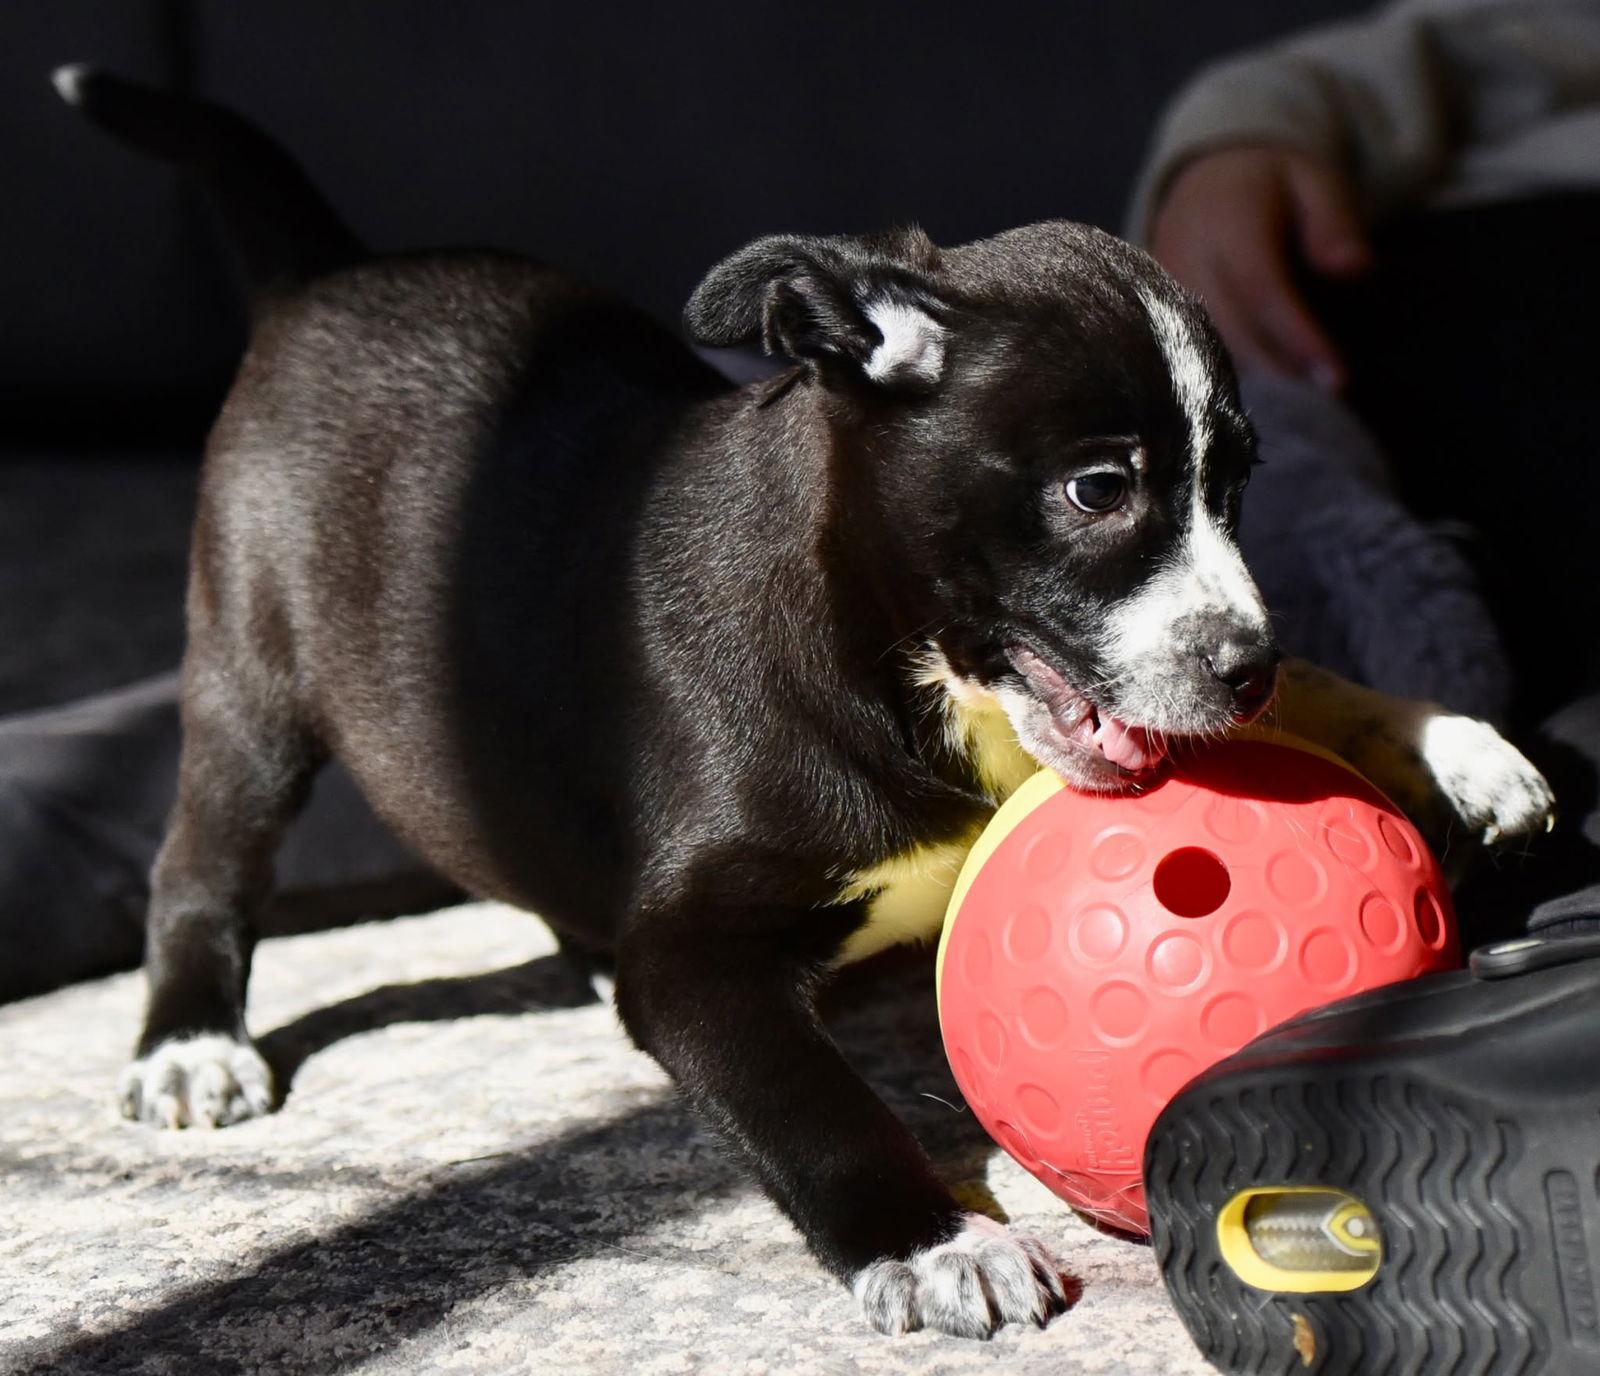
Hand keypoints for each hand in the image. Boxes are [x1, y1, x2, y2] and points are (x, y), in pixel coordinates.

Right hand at [1149, 146, 1371, 389]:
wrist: (1205, 180)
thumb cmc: (1271, 186)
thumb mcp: (1315, 182)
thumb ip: (1335, 222)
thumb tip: (1355, 269)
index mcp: (1228, 220)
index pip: (1262, 289)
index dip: (1298, 338)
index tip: (1336, 378)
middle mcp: (1187, 256)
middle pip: (1230, 331)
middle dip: (1279, 372)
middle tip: (1323, 404)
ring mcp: (1163, 287)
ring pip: (1204, 351)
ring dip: (1251, 382)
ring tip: (1296, 406)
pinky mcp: (1153, 310)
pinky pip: (1186, 353)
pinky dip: (1222, 376)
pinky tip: (1258, 395)